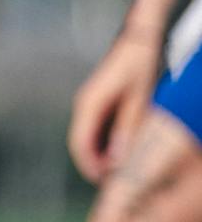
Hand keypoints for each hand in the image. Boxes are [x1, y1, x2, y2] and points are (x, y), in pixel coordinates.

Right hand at [67, 30, 165, 182]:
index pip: (79, 144)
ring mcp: (89, 102)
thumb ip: (127, 129)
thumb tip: (117, 158)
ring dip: (99, 155)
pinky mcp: (97, 101)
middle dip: (94, 164)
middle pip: (80, 143)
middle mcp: (83, 104)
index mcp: (89, 104)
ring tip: (119, 169)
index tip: (104, 183)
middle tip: (114, 182)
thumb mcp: (139, 100)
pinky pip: (94, 128)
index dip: (89, 166)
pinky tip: (120, 151)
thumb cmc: (141, 66)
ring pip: (87, 137)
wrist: (139, 39)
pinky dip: (103, 143)